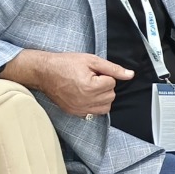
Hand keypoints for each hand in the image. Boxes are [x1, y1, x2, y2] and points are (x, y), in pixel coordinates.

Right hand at [0, 50, 132, 117]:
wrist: (44, 72)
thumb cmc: (65, 64)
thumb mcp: (91, 60)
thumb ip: (113, 68)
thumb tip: (130, 75)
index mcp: (90, 87)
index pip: (112, 83)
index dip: (104, 75)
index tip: (92, 72)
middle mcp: (85, 101)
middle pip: (111, 96)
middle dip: (105, 86)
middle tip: (91, 78)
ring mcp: (79, 109)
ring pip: (105, 106)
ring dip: (102, 97)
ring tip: (90, 87)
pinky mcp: (75, 113)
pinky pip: (94, 113)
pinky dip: (94, 105)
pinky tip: (85, 95)